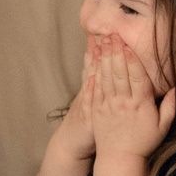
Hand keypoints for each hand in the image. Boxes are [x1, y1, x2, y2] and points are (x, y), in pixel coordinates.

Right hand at [49, 38, 98, 159]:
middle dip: (98, 50)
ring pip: (90, 80)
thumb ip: (100, 86)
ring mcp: (87, 103)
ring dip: (93, 64)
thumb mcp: (90, 102)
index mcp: (94, 88)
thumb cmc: (86, 125)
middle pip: (94, 67)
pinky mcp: (87, 117)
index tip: (105, 31)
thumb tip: (103, 69)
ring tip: (97, 47)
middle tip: (103, 31)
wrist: (71, 144)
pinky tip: (91, 80)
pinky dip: (89, 90)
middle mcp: (89, 92)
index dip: (99, 49)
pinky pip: (88, 102)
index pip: (97, 64)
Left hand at [87, 38, 175, 161]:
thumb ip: (172, 105)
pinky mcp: (96, 111)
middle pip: (118, 73)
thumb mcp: (163, 126)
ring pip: (105, 78)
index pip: (136, 77)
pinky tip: (91, 63)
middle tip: (111, 34)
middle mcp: (122, 103)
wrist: (120, 160)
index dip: (131, 59)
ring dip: (103, 58)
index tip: (128, 44)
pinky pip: (94, 90)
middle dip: (115, 52)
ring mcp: (107, 106)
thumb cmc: (143, 143)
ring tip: (101, 42)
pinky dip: (93, 75)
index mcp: (140, 104)